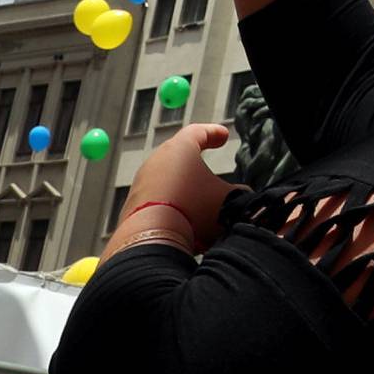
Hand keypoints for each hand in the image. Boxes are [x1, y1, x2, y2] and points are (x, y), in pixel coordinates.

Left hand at [117, 123, 233, 251]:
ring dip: (181, 190)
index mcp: (180, 148)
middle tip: (206, 167)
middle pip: (179, 156)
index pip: (198, 132)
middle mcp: (157, 160)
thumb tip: (242, 195)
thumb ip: (238, 193)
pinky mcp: (132, 207)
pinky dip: (169, 207)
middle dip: (194, 163)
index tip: (223, 135)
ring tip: (196, 205)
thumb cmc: (192, 211)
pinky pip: (155, 201)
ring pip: (166, 181)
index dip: (213, 133)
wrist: (151, 240)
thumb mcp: (226, 200)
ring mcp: (141, 183)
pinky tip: (180, 224)